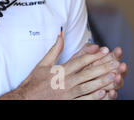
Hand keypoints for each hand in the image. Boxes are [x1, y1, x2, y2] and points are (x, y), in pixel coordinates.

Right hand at [4, 35, 119, 98]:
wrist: (26, 98)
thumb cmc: (34, 81)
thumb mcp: (42, 63)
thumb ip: (54, 50)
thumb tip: (60, 37)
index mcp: (59, 71)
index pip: (79, 61)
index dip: (93, 55)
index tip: (102, 50)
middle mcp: (65, 82)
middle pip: (87, 73)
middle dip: (102, 67)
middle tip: (114, 63)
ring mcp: (68, 94)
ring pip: (89, 86)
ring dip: (102, 81)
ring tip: (114, 76)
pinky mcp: (69, 103)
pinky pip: (85, 100)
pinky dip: (95, 97)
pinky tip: (104, 93)